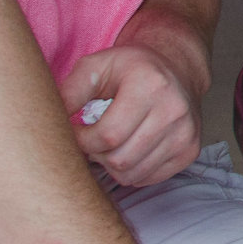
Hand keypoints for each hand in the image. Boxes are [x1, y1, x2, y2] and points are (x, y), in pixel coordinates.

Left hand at [59, 45, 203, 188]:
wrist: (177, 70)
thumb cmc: (131, 68)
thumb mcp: (96, 66)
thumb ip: (71, 91)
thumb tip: (53, 123)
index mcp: (151, 84)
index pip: (107, 136)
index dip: (82, 141)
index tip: (77, 131)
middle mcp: (174, 110)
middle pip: (120, 159)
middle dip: (97, 154)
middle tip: (93, 139)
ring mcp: (185, 133)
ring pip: (132, 173)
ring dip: (112, 164)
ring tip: (111, 143)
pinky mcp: (189, 150)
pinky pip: (148, 178)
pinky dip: (132, 170)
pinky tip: (130, 148)